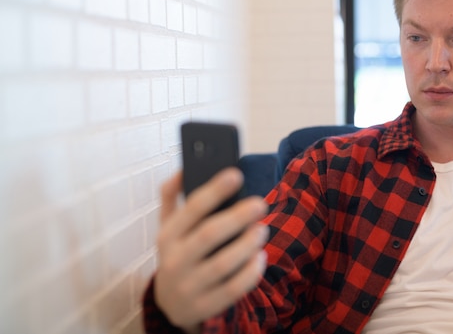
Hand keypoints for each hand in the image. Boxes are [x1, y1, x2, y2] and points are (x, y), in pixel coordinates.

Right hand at [154, 168, 268, 332]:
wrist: (170, 303)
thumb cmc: (177, 253)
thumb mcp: (168, 226)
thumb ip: (172, 196)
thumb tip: (183, 168)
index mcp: (167, 236)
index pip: (191, 209)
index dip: (214, 190)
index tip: (236, 174)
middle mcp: (174, 261)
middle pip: (209, 235)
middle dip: (237, 217)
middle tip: (260, 204)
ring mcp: (189, 286)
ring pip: (223, 264)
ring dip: (247, 244)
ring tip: (262, 230)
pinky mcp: (205, 306)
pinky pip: (233, 289)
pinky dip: (250, 272)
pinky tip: (260, 257)